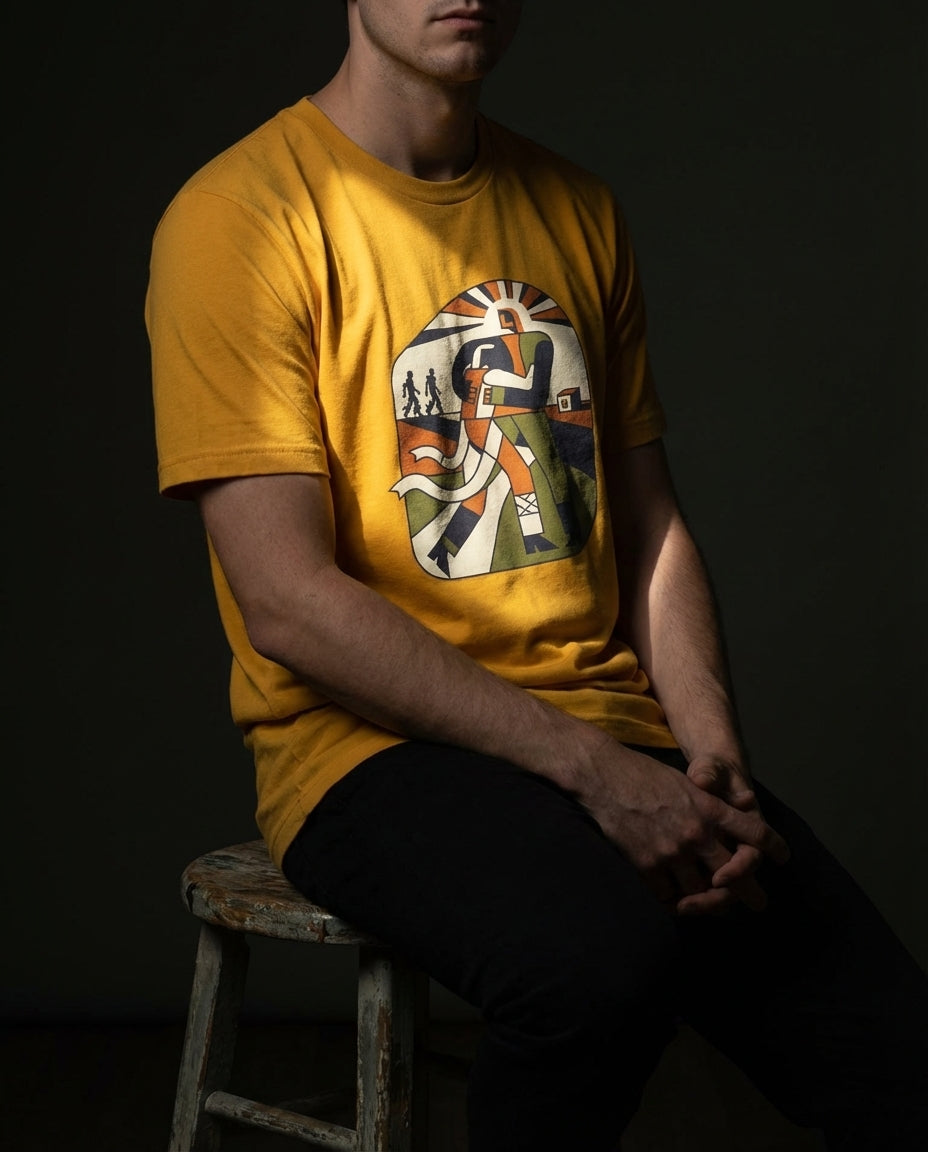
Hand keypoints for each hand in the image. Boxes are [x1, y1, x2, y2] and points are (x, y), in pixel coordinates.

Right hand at [574, 743, 789, 916]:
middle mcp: (697, 833)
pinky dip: (672, 898)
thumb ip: (710, 803)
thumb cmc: (643, 774)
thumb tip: (739, 810)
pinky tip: (672, 896)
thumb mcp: (685, 782)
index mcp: (710, 809)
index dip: (773, 847)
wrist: (604, 776)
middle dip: (749, 893)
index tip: (783, 857)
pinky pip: (668, 895)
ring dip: (704, 898)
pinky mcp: (648, 866)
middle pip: (735, 875)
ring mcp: (672, 852)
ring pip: (701, 891)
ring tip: (709, 903)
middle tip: (758, 904)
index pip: (754, 833)